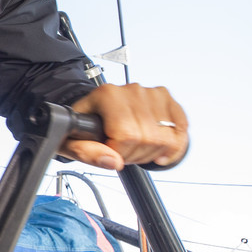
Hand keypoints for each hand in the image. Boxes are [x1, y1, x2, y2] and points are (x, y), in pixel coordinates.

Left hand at [60, 83, 187, 170]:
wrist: (95, 110)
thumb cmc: (83, 126)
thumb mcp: (71, 141)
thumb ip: (85, 152)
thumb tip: (113, 161)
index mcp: (106, 95)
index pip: (126, 135)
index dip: (120, 153)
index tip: (110, 153)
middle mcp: (131, 90)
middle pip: (148, 138)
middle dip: (135, 156)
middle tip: (123, 153)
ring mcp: (151, 93)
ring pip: (167, 137)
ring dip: (153, 153)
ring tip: (136, 150)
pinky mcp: (166, 98)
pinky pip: (181, 129)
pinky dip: (174, 146)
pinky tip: (160, 150)